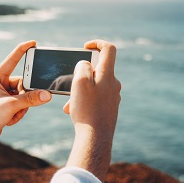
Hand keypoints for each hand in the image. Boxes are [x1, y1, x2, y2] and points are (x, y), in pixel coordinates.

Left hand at [0, 40, 51, 151]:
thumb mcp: (11, 106)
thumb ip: (30, 99)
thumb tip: (47, 95)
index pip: (13, 59)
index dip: (23, 50)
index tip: (34, 43)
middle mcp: (1, 84)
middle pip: (25, 82)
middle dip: (25, 96)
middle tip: (20, 104)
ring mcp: (5, 95)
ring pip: (25, 96)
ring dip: (22, 107)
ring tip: (10, 115)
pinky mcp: (8, 105)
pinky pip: (23, 105)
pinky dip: (19, 113)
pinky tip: (9, 120)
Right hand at [63, 39, 120, 181]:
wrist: (96, 138)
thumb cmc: (87, 110)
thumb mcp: (80, 82)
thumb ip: (83, 67)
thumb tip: (86, 64)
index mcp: (108, 75)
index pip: (109, 49)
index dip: (97, 43)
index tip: (85, 47)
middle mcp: (114, 84)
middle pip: (98, 69)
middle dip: (82, 74)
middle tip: (71, 83)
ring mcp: (113, 96)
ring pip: (94, 85)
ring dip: (80, 90)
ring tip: (70, 103)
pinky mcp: (109, 107)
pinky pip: (96, 97)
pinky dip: (85, 100)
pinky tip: (74, 111)